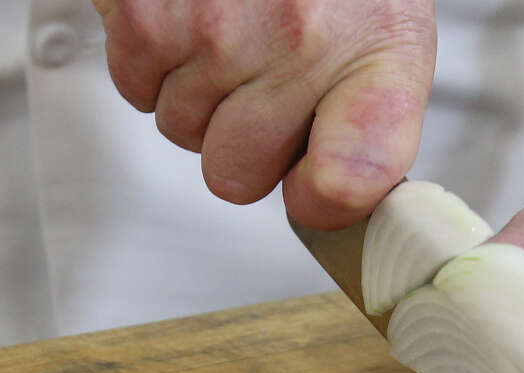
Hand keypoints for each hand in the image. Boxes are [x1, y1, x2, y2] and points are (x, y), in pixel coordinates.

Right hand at [91, 0, 434, 227]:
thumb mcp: (388, 35)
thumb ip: (371, 127)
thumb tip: (330, 202)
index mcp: (379, 51)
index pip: (353, 175)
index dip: (324, 199)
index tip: (316, 189)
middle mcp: (300, 40)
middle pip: (238, 176)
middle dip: (242, 139)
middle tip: (263, 78)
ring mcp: (218, 27)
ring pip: (182, 131)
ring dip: (198, 93)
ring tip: (231, 29)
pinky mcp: (145, 9)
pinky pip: (135, 87)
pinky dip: (153, 59)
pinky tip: (190, 15)